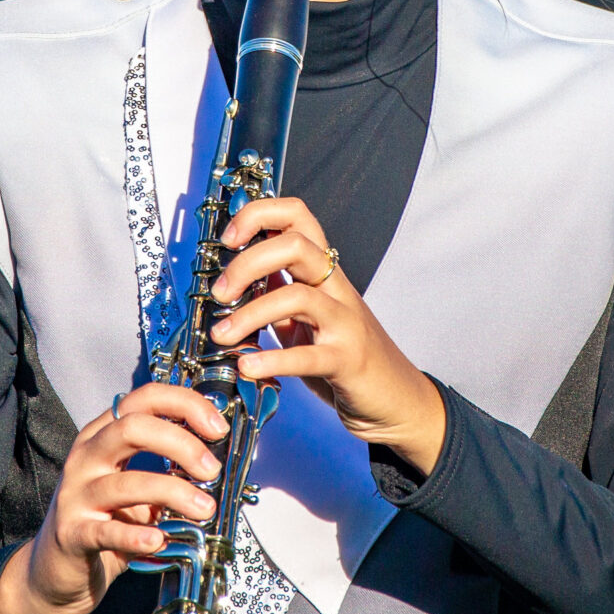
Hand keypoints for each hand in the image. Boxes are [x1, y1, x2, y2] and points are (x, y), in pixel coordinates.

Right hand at [0, 383, 224, 613]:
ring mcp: (76, 495)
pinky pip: (107, 531)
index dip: (185, 404)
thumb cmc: (105, 519)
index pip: (144, 399)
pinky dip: (136, 535)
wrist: (58, 568)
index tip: (217, 427)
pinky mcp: (73, 534)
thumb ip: (166, 466)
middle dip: (181, 444)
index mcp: (103, 435)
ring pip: (126, 482)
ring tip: (203, 508)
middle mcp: (86, 457)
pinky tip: (159, 539)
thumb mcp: (135, 483)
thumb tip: (217, 455)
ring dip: (173, 492)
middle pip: (132, 428)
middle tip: (211, 469)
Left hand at [208, 196, 447, 475]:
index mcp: (323, 272)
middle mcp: (337, 289)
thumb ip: (276, 293)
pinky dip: (272, 359)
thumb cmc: (344, 354)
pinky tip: (247, 367)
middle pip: (295, 246)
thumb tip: (231, 277)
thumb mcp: (306, 317)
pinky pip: (308, 356)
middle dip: (247, 263)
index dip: (259, 215)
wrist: (395, 398)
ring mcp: (346, 323)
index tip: (228, 239)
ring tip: (222, 336)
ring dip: (250, 314)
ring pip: (298, 297)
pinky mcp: (348, 360)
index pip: (297, 216)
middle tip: (219, 293)